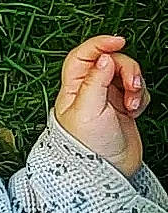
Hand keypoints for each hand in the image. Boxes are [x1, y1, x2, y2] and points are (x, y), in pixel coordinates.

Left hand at [53, 34, 151, 177]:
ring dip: (135, 84)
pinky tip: (134, 111)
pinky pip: (136, 91)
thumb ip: (95, 81)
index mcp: (73, 88)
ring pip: (126, 75)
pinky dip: (140, 97)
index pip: (83, 56)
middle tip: (131, 86)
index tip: (119, 41)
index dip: (99, 44)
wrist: (104, 172)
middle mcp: (89, 91)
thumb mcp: (88, 110)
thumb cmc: (87, 146)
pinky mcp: (122, 109)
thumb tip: (104, 57)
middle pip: (110, 62)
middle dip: (126, 69)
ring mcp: (106, 99)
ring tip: (132, 103)